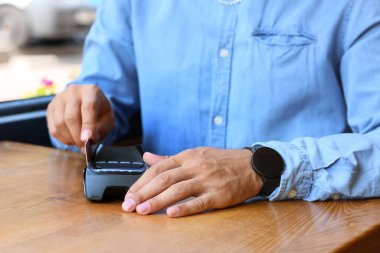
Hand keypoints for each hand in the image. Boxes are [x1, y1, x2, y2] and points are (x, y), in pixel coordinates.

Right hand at [47, 84, 114, 147]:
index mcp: (91, 91)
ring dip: (69, 138)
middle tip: (83, 146)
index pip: (88, 108)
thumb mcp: (108, 120)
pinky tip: (71, 139)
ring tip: (78, 142)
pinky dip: (62, 138)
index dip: (87, 125)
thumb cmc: (100, 112)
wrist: (89, 102)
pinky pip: (53, 127)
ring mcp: (59, 98)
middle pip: (71, 117)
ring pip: (60, 123)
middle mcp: (73, 91)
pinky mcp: (51, 107)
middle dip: (77, 136)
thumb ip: (101, 129)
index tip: (87, 139)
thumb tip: (89, 139)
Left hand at [122, 147, 262, 216]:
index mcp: (187, 156)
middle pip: (164, 179)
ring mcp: (207, 180)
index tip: (129, 194)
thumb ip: (169, 158)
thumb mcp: (195, 154)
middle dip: (143, 193)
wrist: (252, 165)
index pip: (158, 168)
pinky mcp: (219, 194)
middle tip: (129, 206)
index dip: (141, 182)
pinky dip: (184, 208)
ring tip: (142, 211)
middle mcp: (195, 166)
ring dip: (157, 201)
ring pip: (178, 190)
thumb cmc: (222, 161)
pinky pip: (199, 202)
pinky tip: (171, 214)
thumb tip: (147, 156)